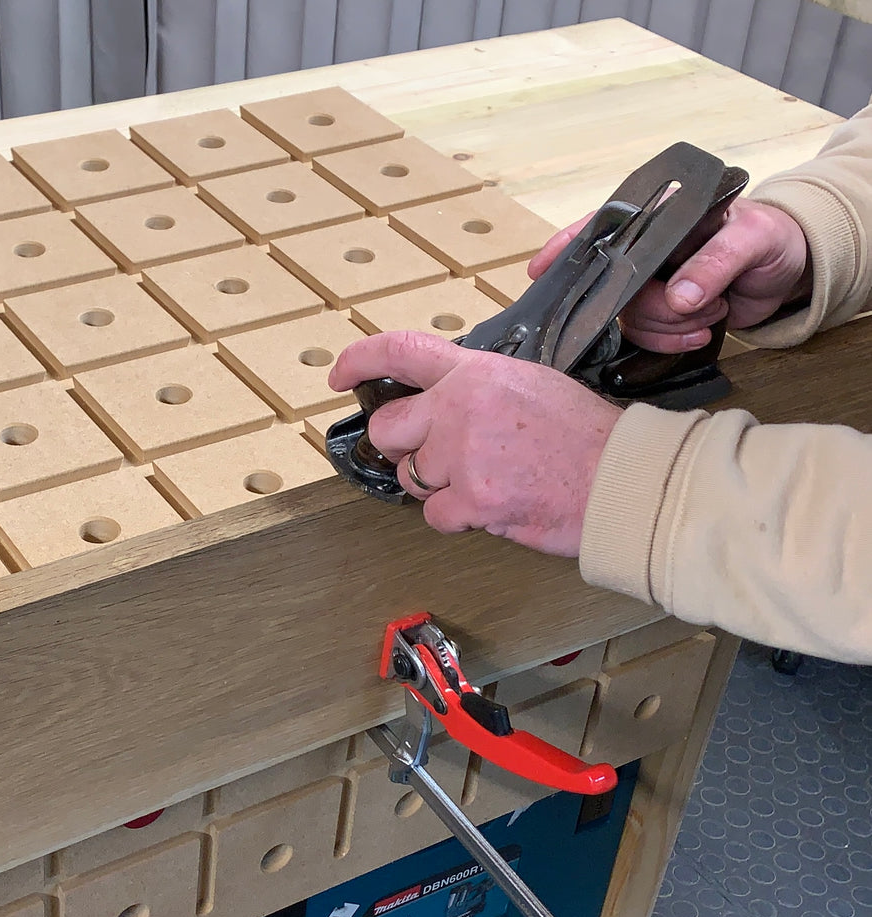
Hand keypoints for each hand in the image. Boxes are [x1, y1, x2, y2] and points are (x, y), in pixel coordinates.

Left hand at [329, 331, 621, 556]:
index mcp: (479, 373)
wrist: (622, 480)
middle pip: (388, 428)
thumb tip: (440, 405)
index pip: (402, 351)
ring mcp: (463, 454)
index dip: (361, 360)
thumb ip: (478, 390)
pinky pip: (436, 515)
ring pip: (412, 476)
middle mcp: (462, 408)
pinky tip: (495, 505)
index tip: (340, 373)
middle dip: (401, 447)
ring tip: (488, 479)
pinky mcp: (471, 498)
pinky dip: (458, 518)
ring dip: (439, 486)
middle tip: (430, 456)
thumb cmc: (587, 438)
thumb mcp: (531, 384)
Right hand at [529, 198, 811, 352]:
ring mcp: (648, 286)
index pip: (598, 229)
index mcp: (657, 220)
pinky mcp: (660, 316)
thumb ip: (714, 264)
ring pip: (630, 320)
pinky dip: (674, 342)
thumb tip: (678, 297)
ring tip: (713, 312)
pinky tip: (702, 332)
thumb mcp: (751, 240)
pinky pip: (646, 339)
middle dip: (654, 309)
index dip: (565, 248)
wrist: (789, 270)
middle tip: (698, 305)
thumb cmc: (769, 237)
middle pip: (613, 289)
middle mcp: (643, 253)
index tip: (540, 271)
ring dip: (672, 328)